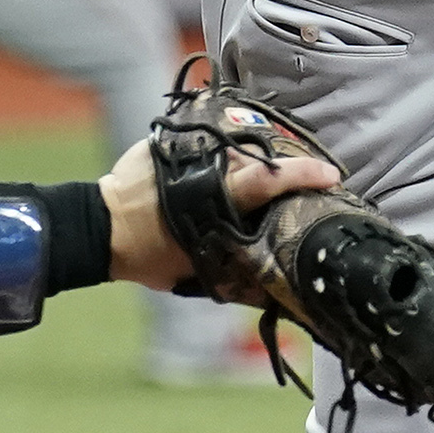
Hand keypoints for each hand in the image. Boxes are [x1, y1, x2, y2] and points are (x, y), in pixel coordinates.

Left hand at [100, 133, 339, 290]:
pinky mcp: (169, 141)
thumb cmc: (150, 255)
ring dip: (250, 160)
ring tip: (265, 172)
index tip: (331, 175)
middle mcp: (207, 165)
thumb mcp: (195, 270)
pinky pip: (205, 142)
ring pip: (232, 149)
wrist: (102, 228)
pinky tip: (224, 164)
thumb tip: (273, 291)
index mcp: (217, 194)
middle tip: (305, 176)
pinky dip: (219, 153)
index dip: (303, 174)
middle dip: (286, 164)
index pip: (269, 179)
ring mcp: (188, 149)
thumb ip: (233, 274)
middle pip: (259, 158)